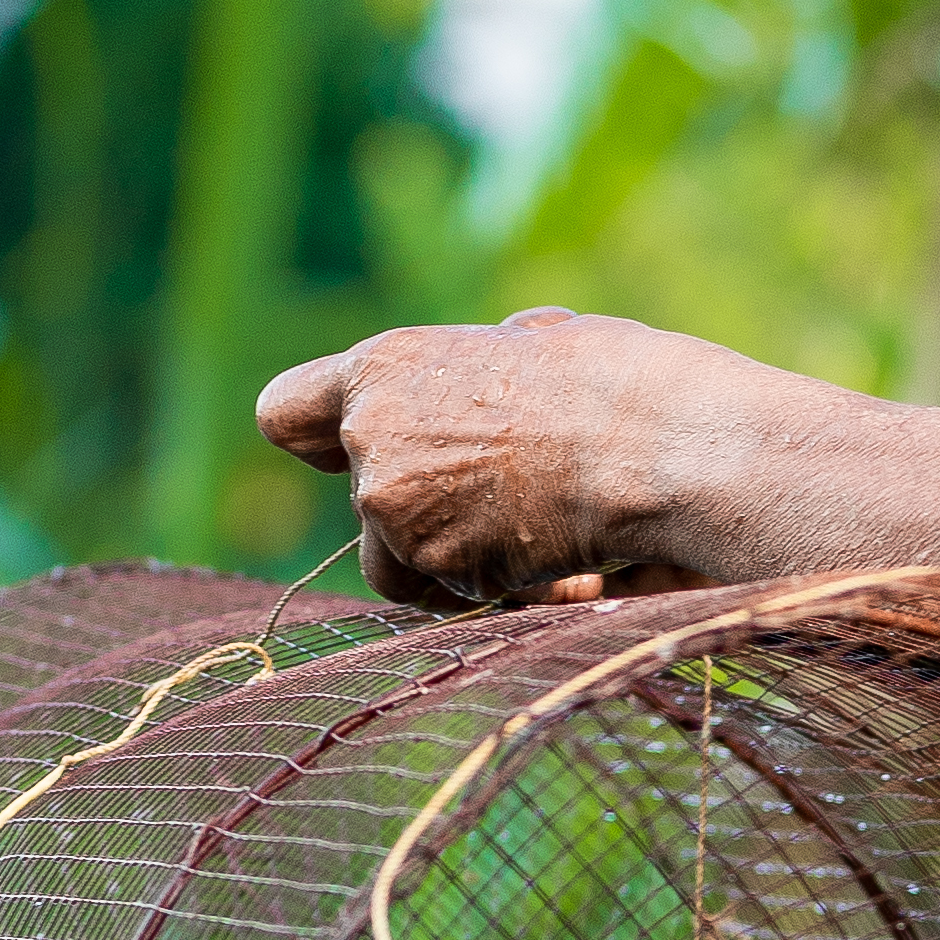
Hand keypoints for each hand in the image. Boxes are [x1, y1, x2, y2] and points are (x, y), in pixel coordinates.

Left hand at [255, 311, 692, 604]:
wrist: (655, 445)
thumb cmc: (614, 383)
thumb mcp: (533, 342)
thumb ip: (475, 372)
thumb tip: (491, 367)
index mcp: (381, 367)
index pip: (284, 413)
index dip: (321, 441)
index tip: (355, 455)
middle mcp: (367, 433)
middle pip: (361, 506)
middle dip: (419, 517)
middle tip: (499, 506)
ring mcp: (390, 504)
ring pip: (398, 565)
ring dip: (458, 562)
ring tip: (540, 535)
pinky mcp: (430, 565)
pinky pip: (453, 596)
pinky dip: (501, 589)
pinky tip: (565, 565)